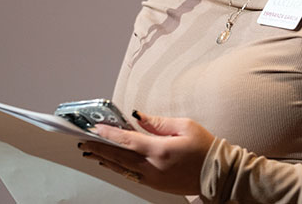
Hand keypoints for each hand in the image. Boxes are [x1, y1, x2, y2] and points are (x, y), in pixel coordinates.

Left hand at [79, 111, 214, 194]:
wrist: (217, 174)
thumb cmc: (205, 148)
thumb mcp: (185, 126)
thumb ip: (158, 122)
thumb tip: (137, 116)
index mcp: (160, 150)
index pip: (127, 140)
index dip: (109, 134)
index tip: (95, 128)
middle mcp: (153, 167)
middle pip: (119, 156)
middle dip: (100, 148)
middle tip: (84, 141)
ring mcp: (153, 179)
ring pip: (122, 168)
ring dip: (105, 159)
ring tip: (91, 151)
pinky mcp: (155, 185)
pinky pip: (130, 175)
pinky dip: (117, 168)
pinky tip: (110, 163)